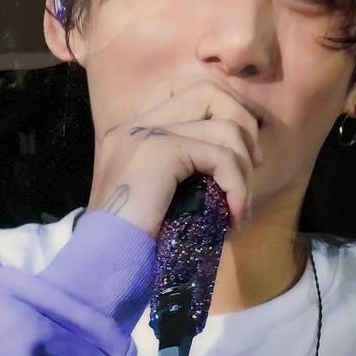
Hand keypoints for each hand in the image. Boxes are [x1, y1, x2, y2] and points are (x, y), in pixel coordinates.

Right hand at [87, 79, 263, 238]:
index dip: (227, 119)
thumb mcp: (163, 201)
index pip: (193, 97)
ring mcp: (145, 134)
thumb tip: (234, 167)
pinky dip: (237, 186)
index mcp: (133, 133)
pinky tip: (233, 216)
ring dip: (243, 171)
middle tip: (252, 169)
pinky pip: (220, 157)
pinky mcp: (159, 151)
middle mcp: (135, 125)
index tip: (242, 162)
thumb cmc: (133, 246)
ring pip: (224, 127)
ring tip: (238, 207)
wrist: (103, 264)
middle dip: (244, 126)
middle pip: (210, 91)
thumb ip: (185, 176)